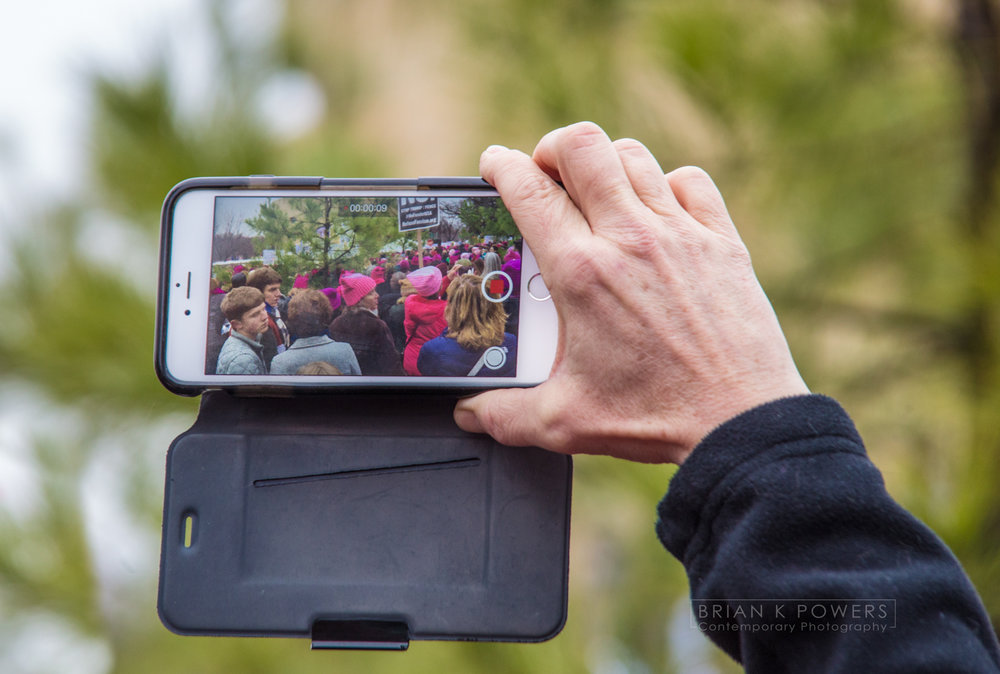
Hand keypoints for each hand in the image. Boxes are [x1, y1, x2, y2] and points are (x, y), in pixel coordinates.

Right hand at [454, 122, 808, 463]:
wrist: (740, 424)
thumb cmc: (655, 419)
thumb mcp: (563, 421)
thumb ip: (503, 415)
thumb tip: (468, 413)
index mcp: (581, 274)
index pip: (529, 189)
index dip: (502, 165)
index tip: (494, 164)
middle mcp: (629, 240)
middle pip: (580, 145)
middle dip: (551, 148)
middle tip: (545, 173)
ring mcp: (680, 234)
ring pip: (632, 155)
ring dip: (605, 164)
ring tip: (596, 193)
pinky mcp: (722, 241)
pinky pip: (690, 181)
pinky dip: (667, 185)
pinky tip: (659, 212)